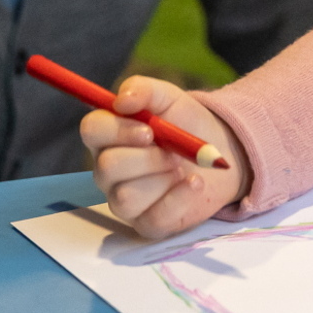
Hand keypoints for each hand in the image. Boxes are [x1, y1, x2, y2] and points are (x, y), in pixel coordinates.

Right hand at [81, 77, 249, 239]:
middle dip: (146, 158)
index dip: (117, 130)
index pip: (91, 130)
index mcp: (108, 136)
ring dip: (162, 179)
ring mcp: (125, 200)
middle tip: (172, 152)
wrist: (222, 153)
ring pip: (126, 197)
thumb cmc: (187, 124)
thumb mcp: (168, 97)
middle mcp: (109, 170)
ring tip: (182, 168)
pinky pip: (152, 220)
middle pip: (107, 167)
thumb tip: (121, 100)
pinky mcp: (147, 223)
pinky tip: (194, 183)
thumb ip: (143, 90)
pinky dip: (179, 199)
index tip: (149, 129)